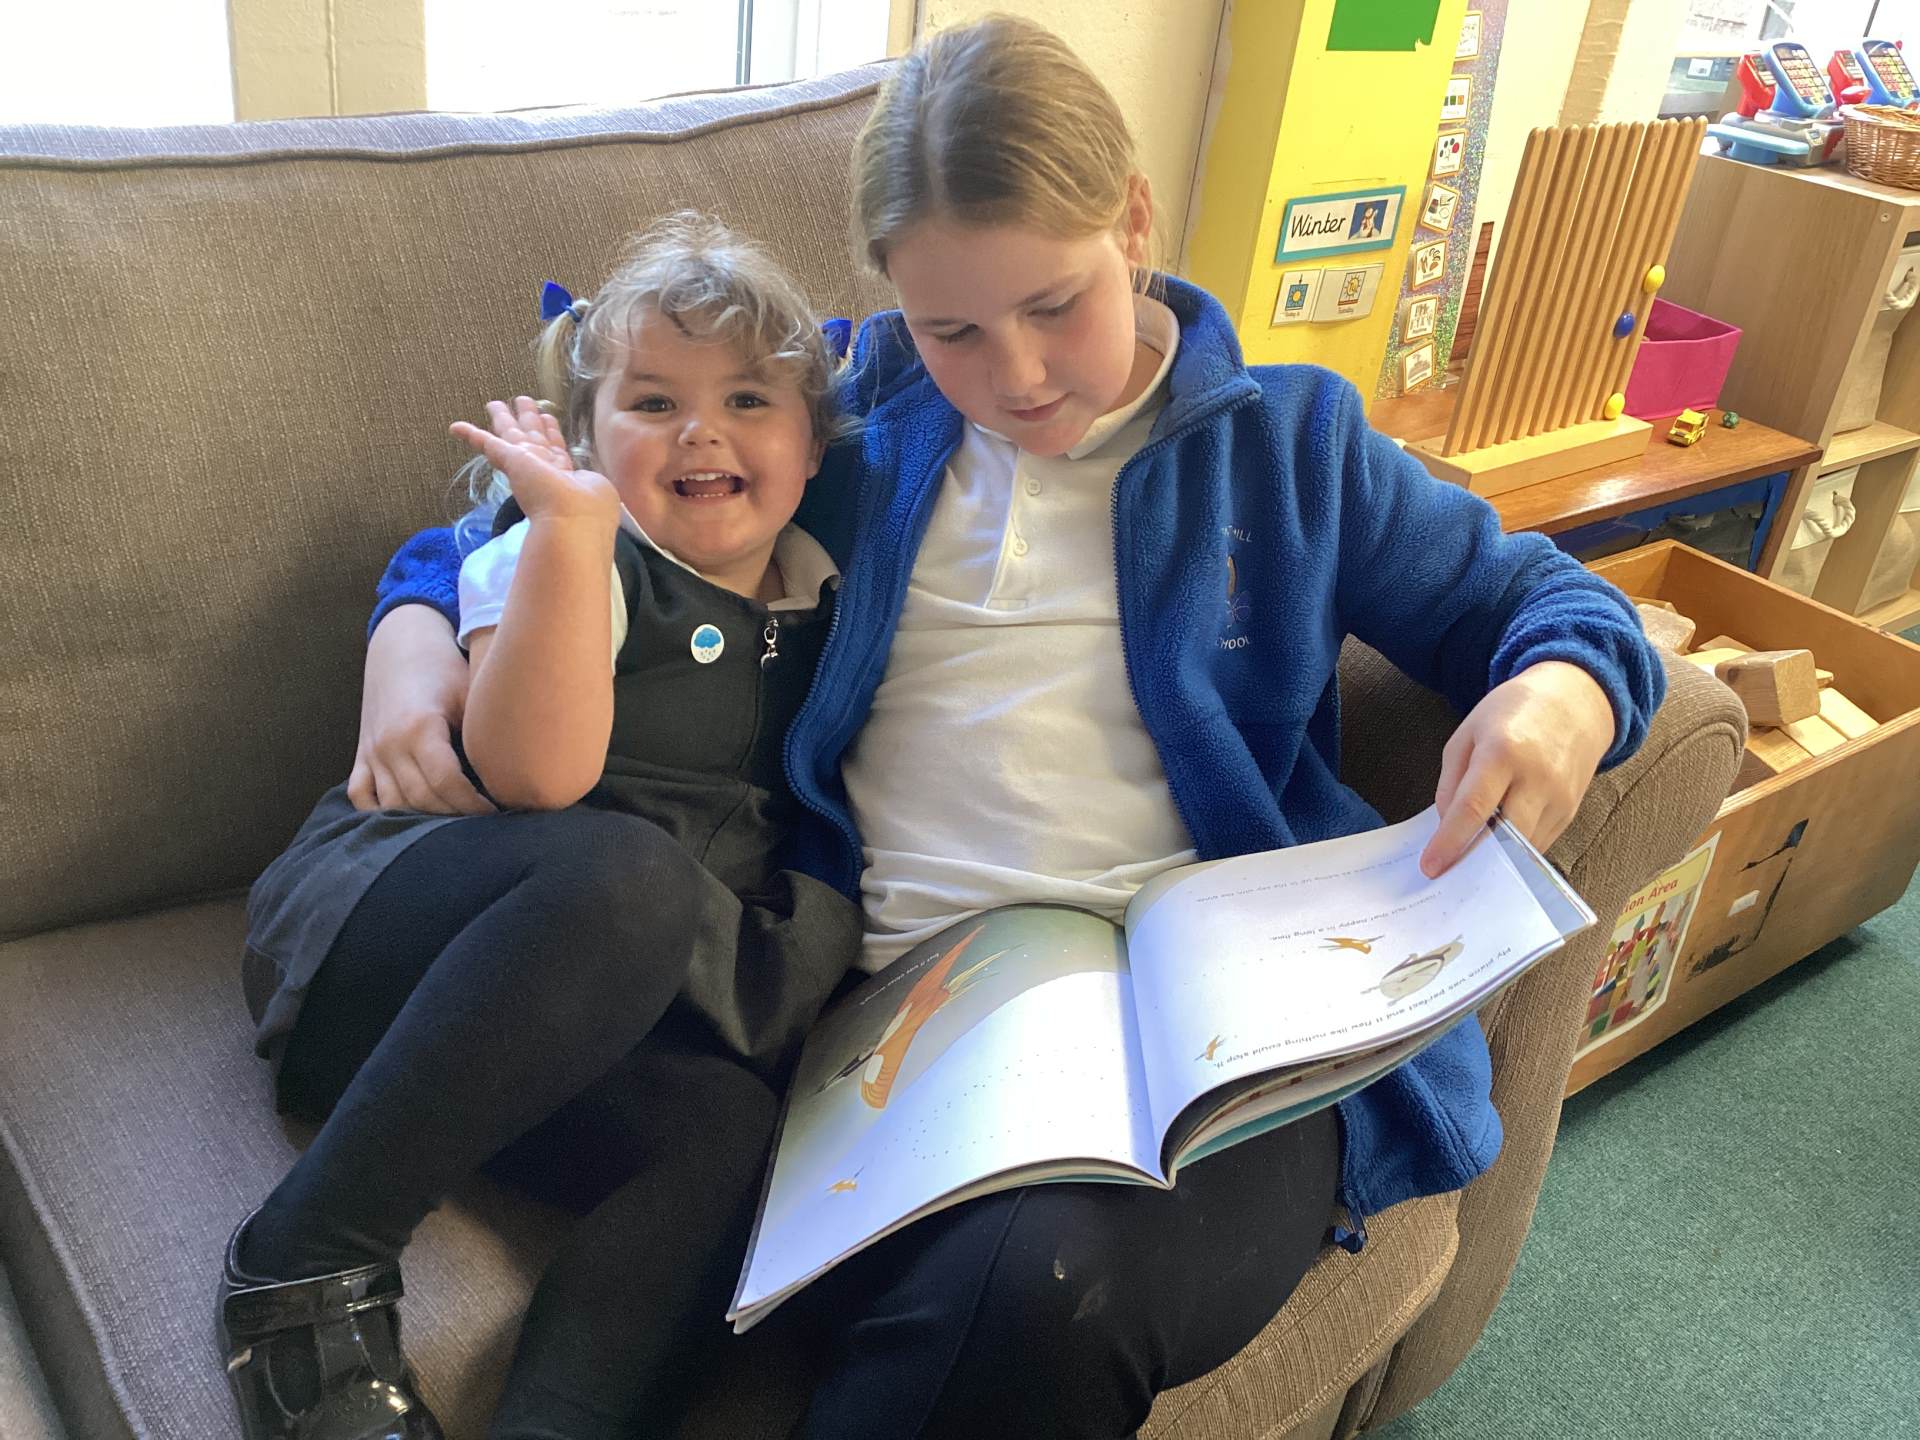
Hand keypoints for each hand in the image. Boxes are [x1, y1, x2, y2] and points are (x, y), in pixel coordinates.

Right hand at [347, 606, 494, 813]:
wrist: (401, 645)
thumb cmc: (445, 670)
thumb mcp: (468, 695)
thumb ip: (480, 734)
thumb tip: (515, 773)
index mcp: (419, 727)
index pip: (446, 783)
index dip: (473, 804)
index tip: (497, 811)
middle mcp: (389, 744)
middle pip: (421, 798)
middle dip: (454, 816)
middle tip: (483, 823)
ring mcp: (371, 752)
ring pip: (392, 803)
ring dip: (422, 818)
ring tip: (454, 824)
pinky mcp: (361, 755)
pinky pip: (361, 795)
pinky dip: (381, 812)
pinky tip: (410, 818)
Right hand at [450, 396, 618, 525]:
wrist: (570, 521)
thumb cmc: (587, 509)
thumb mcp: (596, 491)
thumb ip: (590, 486)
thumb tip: (589, 488)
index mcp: (566, 474)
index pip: (555, 448)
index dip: (552, 432)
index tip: (548, 418)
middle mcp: (543, 467)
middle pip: (532, 436)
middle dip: (528, 418)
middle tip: (522, 399)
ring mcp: (526, 464)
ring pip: (512, 433)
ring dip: (505, 418)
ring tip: (496, 403)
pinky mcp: (512, 461)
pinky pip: (489, 444)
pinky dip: (473, 436)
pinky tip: (457, 427)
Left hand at [1421, 661, 1614, 875]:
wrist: (1575, 701)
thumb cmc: (1512, 713)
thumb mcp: (1468, 734)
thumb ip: (1451, 781)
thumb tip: (1446, 825)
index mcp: (1503, 751)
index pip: (1474, 807)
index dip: (1450, 841)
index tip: (1431, 866)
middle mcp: (1537, 777)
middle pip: (1504, 835)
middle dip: (1473, 860)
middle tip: (1446, 876)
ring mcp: (1559, 797)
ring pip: (1523, 847)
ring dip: (1494, 862)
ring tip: (1466, 867)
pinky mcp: (1571, 811)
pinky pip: (1537, 843)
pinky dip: (1514, 852)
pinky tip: (1494, 851)